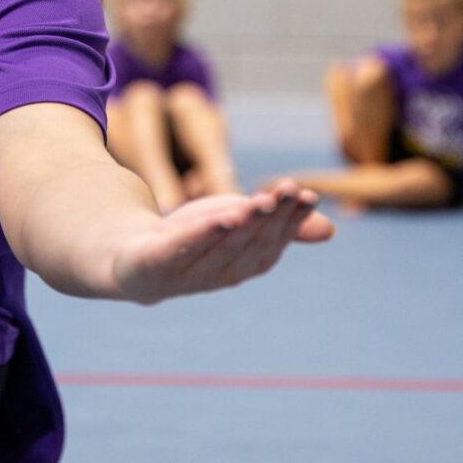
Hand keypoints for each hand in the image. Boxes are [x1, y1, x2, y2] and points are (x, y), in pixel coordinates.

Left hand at [111, 180, 333, 304]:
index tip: (307, 194)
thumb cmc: (195, 239)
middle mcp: (219, 273)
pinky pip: (179, 251)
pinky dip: (199, 237)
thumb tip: (331, 229)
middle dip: (270, 217)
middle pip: (249, 242)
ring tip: (258, 201)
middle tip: (288, 189)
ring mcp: (186, 273)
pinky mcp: (154, 265)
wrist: (131, 257)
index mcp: (243, 264)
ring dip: (242, 225)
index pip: (272, 242)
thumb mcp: (238, 224)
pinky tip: (217, 218)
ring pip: (219, 246)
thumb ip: (278, 226)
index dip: (290, 220)